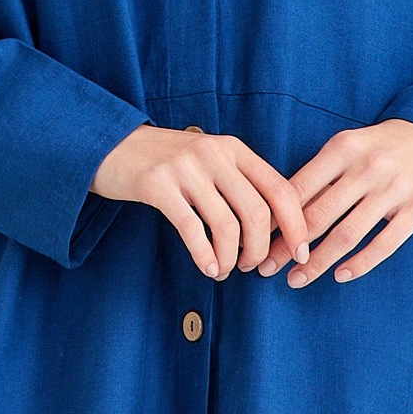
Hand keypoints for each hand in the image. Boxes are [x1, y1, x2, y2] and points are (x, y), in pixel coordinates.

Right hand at [90, 124, 311, 279]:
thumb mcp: (210, 159)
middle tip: (252, 265)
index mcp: (233, 148)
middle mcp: (213, 153)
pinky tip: (207, 267)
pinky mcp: (157, 185)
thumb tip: (277, 226)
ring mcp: (185, 168)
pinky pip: (192, 230)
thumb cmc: (168, 161)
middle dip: (260, 249)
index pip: (280, 188)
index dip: (296, 225)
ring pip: (227, 226)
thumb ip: (240, 182)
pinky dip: (205, 257)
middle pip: (257, 213)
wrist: (112, 145)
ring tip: (225, 268)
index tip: (300, 252)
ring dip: (231, 258)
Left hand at [256, 118, 412, 286]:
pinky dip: (359, 263)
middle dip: (287, 247)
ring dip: (317, 262)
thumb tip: (281, 208)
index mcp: (342, 148)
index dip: (274, 218)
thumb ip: (322, 173)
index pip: (299, 188)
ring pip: (346, 234)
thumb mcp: (351, 145)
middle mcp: (365, 168)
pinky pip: (383, 244)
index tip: (255, 239)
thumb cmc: (384, 145)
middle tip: (266, 267)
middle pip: (318, 216)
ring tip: (297, 279)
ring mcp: (392, 190)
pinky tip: (339, 275)